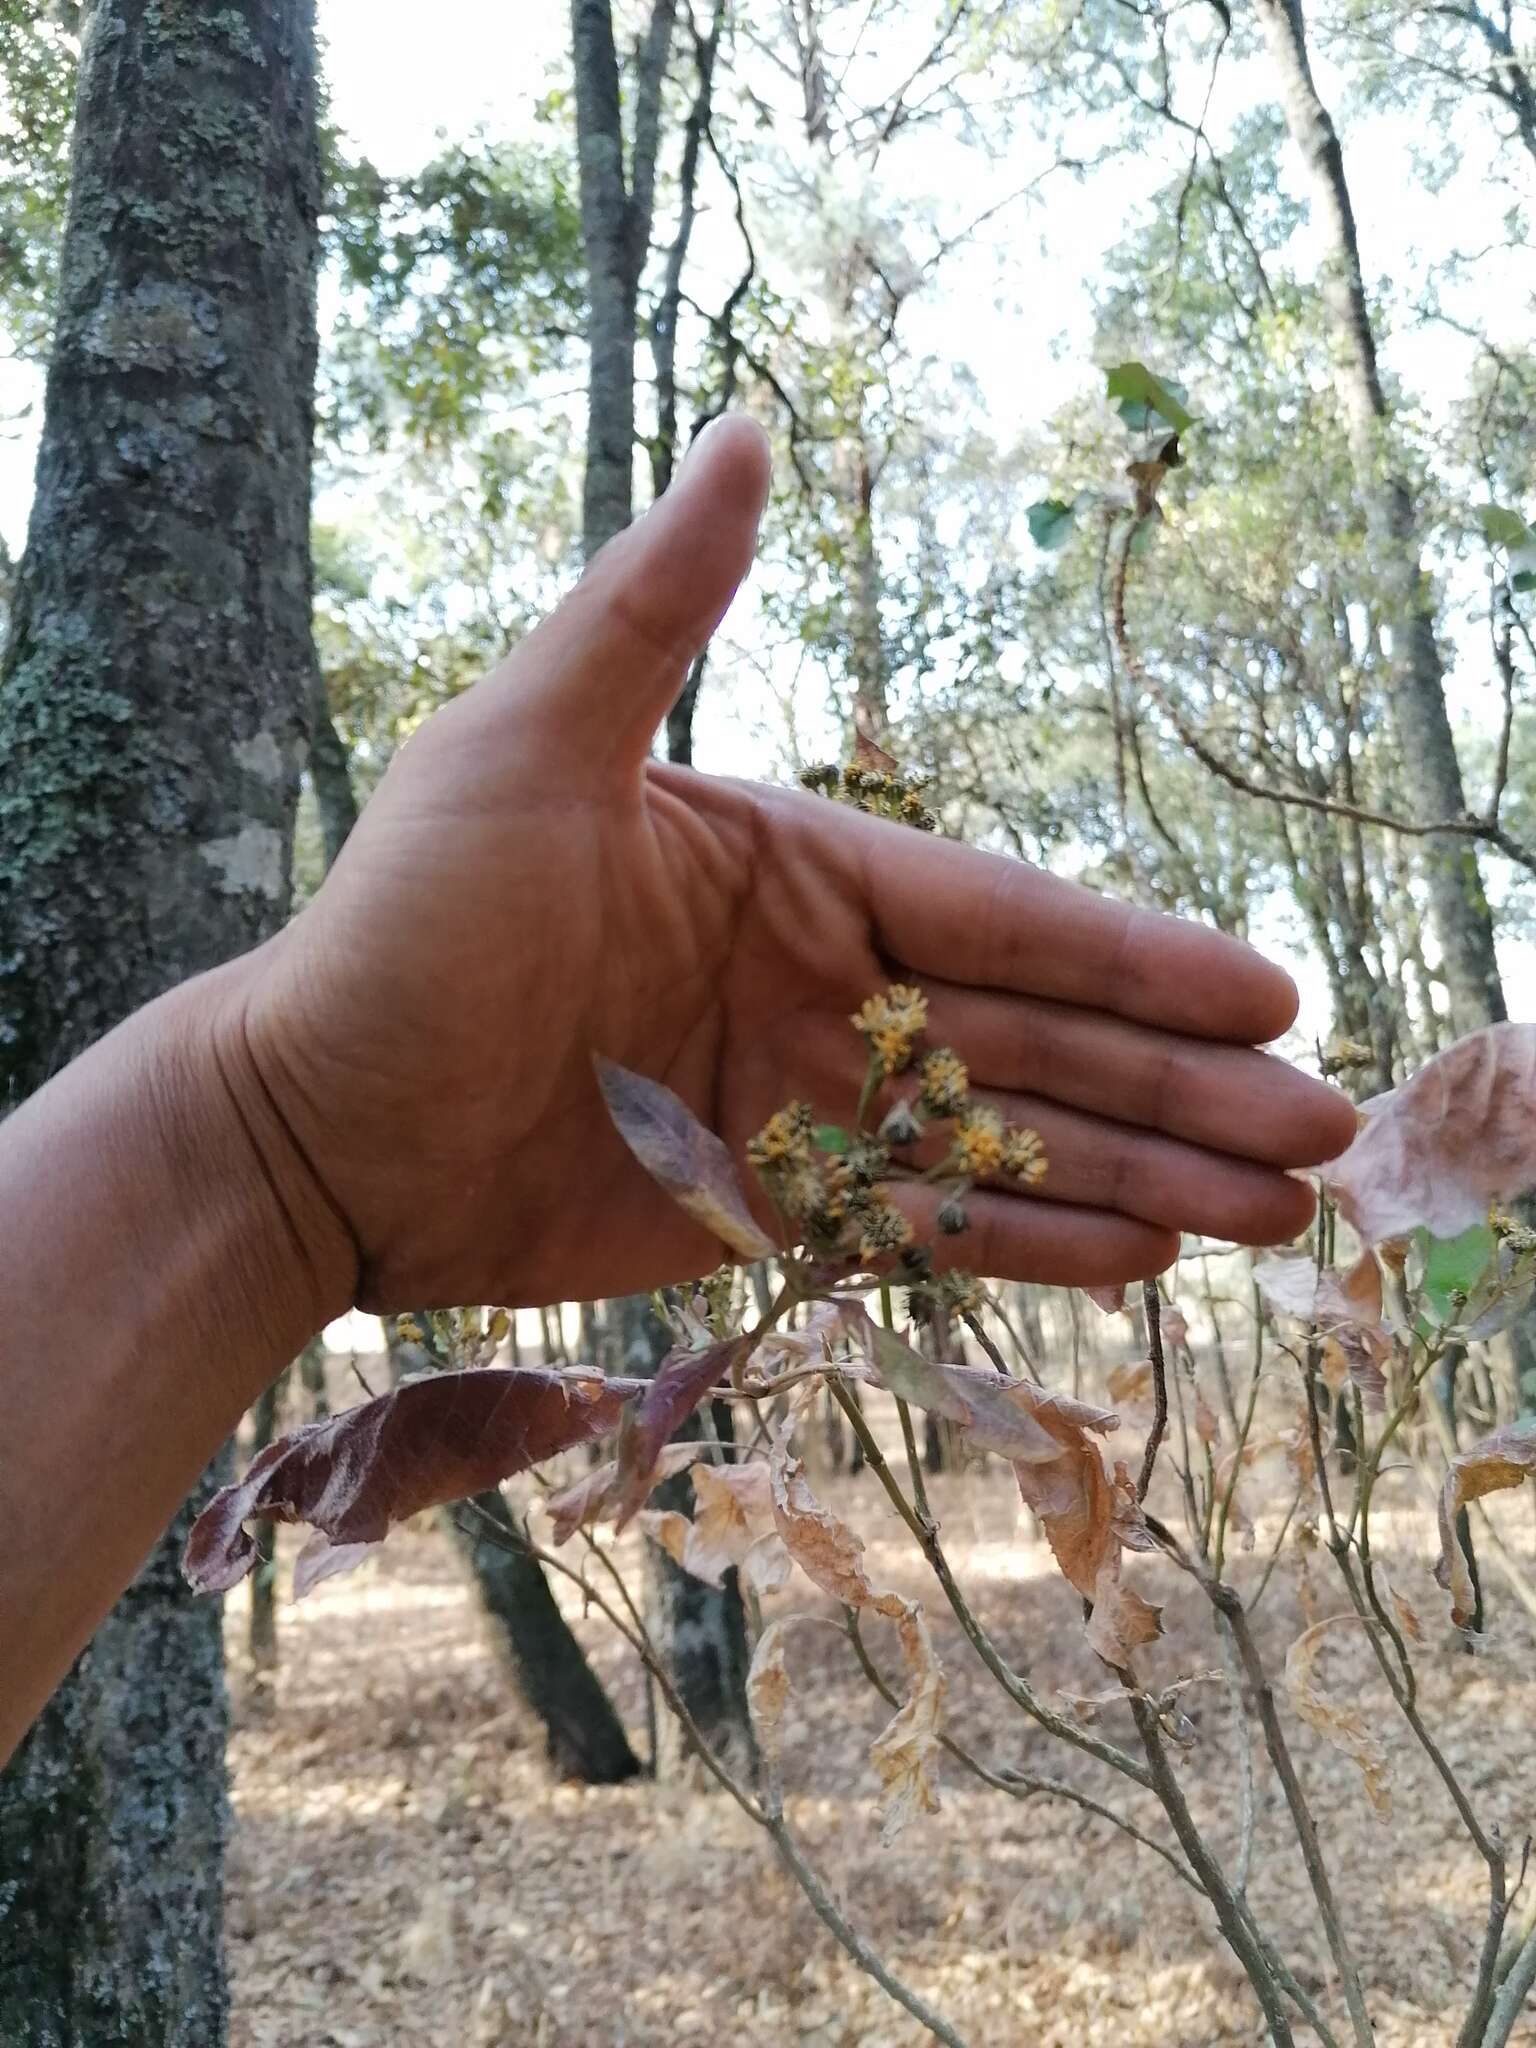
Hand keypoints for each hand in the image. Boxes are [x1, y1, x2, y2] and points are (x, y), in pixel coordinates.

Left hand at [221, 416, 1356, 1313]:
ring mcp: (801, 1104)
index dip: (1138, 960)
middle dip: (1184, 1086)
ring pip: (1006, 1141)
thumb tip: (751, 430)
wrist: (308, 1122)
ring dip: (1143, 1176)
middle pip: (1040, 1038)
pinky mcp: (768, 1209)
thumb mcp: (524, 741)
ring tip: (1273, 1212)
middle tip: (1321, 1131)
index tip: (1266, 992)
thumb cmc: (403, 924)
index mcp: (791, 868)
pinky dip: (1032, 1242)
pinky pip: (926, 1228)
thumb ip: (654, 605)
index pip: (1002, 915)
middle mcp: (817, 984)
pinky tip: (1138, 1259)